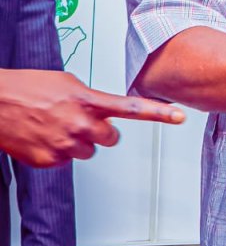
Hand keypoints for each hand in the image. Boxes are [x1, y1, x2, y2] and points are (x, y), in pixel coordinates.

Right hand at [0, 69, 185, 166]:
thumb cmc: (26, 88)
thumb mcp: (66, 84)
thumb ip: (90, 98)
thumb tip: (100, 108)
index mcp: (88, 101)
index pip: (132, 108)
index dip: (159, 113)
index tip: (180, 116)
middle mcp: (81, 124)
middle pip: (112, 138)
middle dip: (100, 131)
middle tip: (80, 121)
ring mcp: (67, 145)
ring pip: (89, 151)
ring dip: (78, 141)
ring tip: (55, 126)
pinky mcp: (52, 161)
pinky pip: (67, 160)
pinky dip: (58, 151)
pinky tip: (43, 137)